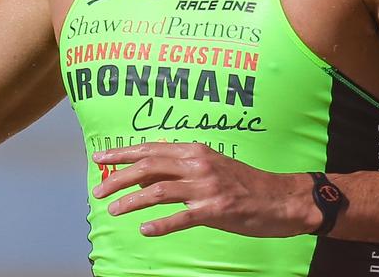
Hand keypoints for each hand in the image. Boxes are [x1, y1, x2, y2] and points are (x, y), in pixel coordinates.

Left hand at [90, 142, 319, 237]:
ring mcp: (207, 186)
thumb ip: (182, 167)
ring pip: (159, 191)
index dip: (122, 153)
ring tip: (114, 211)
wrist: (280, 198)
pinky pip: (181, 217)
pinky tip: (145, 230)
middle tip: (98, 191)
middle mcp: (198, 164)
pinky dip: (160, 224)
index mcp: (196, 150)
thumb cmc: (244, 183)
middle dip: (119, 178)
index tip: (100, 159)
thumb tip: (147, 174)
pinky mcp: (216, 209)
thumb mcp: (212, 166)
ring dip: (132, 201)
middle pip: (149, 167)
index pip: (151, 149)